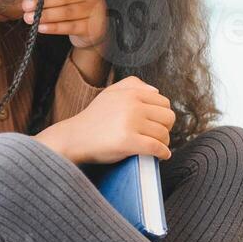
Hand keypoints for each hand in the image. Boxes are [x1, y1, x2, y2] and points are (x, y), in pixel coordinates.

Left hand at [22, 0, 106, 50]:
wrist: (93, 31)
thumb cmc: (76, 11)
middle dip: (43, 1)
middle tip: (26, 5)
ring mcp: (95, 11)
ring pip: (67, 12)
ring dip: (45, 15)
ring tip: (29, 17)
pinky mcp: (93, 28)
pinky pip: (70, 27)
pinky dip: (54, 27)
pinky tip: (41, 27)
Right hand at [36, 76, 176, 163]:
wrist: (74, 138)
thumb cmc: (93, 118)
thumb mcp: (110, 93)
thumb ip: (132, 85)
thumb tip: (156, 91)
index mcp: (130, 93)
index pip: (164, 102)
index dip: (163, 116)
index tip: (157, 125)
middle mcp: (132, 105)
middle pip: (168, 118)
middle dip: (166, 129)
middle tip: (157, 136)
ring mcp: (130, 123)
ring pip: (163, 134)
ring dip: (163, 143)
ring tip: (155, 147)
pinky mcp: (128, 141)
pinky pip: (156, 147)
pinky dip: (162, 154)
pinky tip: (161, 156)